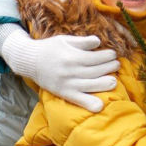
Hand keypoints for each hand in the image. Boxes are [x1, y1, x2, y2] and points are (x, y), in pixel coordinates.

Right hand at [0, 27, 118, 112]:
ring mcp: (67, 84)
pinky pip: (78, 100)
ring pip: (91, 85)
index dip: (107, 56)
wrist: (29, 61)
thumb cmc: (50, 48)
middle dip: (110, 67)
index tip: (113, 54)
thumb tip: (98, 41)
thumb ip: (82, 41)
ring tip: (114, 80)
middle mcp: (70, 72)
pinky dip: (89, 104)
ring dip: (105, 83)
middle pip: (95, 71)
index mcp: (71, 57)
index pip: (95, 58)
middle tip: (116, 64)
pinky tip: (100, 106)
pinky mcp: (63, 93)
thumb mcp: (65, 40)